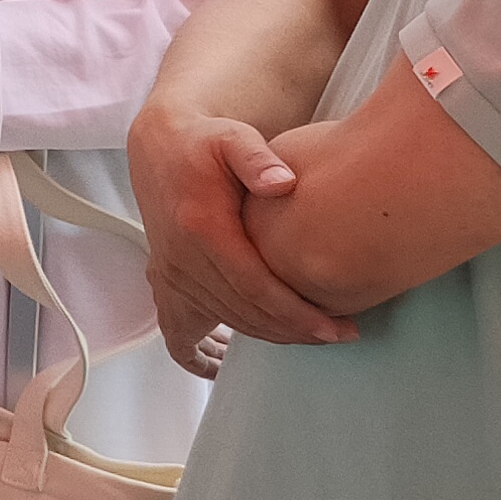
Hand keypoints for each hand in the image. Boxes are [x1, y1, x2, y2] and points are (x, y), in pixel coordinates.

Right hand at [130, 108, 352, 358]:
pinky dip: (211, 347)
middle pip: (243, 312)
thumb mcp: (234, 138)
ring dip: (268, 336)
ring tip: (313, 337)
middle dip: (293, 331)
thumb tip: (283, 183)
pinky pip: (187, 327)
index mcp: (200, 227)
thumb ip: (257, 159)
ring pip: (224, 321)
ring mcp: (170, 272)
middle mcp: (180, 258)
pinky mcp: (167, 280)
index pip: (254, 286)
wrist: (161, 147)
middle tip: (339, 335)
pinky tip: (228, 361)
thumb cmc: (206, 141)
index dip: (296, 313)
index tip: (334, 327)